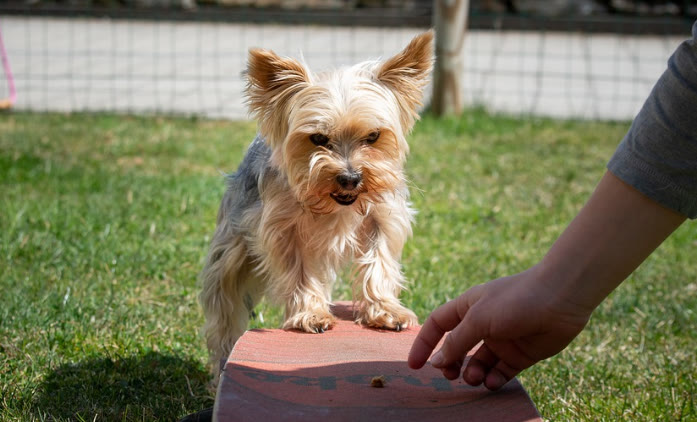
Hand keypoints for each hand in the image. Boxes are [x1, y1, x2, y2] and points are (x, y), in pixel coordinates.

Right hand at [407, 266, 590, 389]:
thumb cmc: (515, 299)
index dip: (425, 343)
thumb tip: (437, 362)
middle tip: (450, 376)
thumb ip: (457, 342)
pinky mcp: (521, 353)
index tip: (415, 365)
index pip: (438, 326)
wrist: (561, 298)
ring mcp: (502, 339)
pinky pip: (501, 372)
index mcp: (468, 307)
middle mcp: (483, 323)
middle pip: (457, 348)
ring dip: (472, 373)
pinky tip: (493, 382)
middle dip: (450, 364)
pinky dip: (494, 379)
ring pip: (478, 363)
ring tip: (474, 378)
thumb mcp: (478, 319)